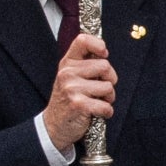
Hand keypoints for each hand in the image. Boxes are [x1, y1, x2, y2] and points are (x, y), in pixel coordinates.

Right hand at [43, 31, 113, 151]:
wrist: (54, 125)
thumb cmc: (68, 99)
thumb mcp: (71, 76)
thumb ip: (85, 63)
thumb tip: (104, 52)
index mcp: (67, 62)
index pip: (83, 40)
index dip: (99, 45)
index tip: (104, 54)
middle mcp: (67, 73)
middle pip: (105, 66)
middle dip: (110, 80)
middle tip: (101, 89)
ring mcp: (71, 88)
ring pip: (108, 87)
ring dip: (108, 98)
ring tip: (97, 101)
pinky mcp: (78, 104)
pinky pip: (106, 106)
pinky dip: (106, 112)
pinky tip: (97, 112)